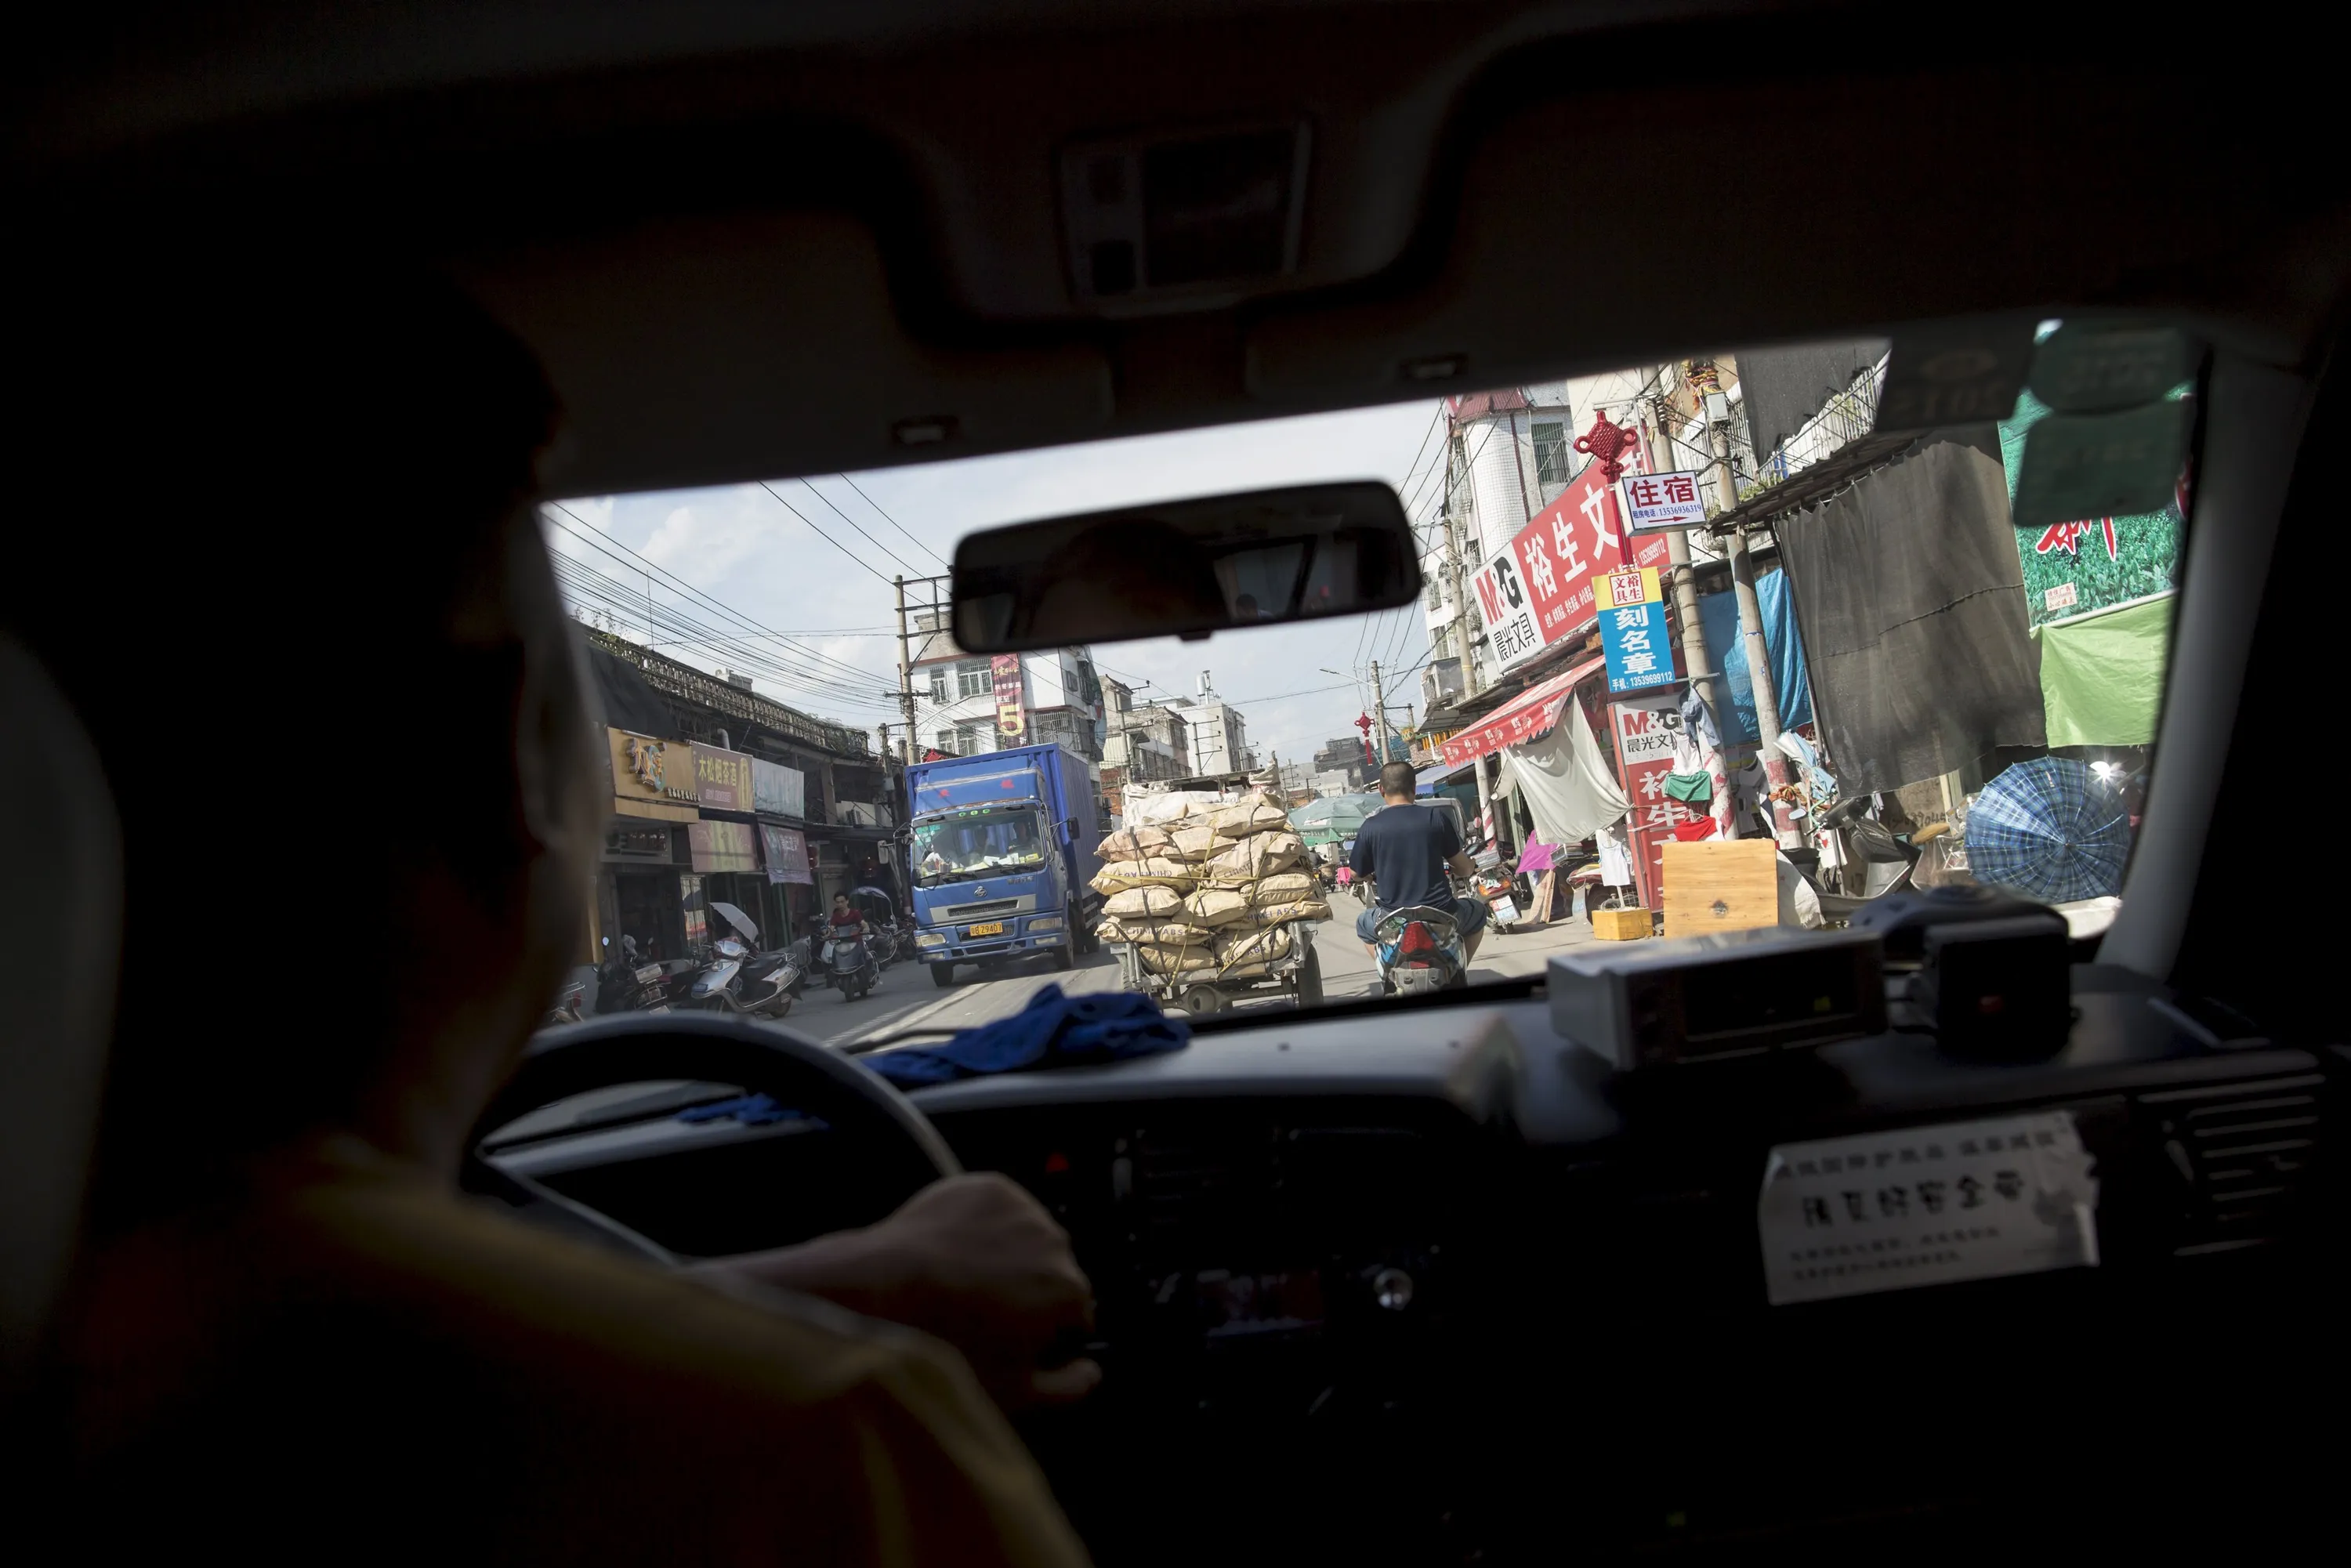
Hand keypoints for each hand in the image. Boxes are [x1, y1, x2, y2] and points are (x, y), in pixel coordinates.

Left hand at [699, 1173, 1099, 1410]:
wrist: (880, 1294)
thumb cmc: (945, 1348)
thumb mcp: (1015, 1394)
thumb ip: (1070, 1388)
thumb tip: (1091, 1373)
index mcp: (1070, 1292)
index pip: (1078, 1315)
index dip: (1048, 1332)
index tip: (1018, 1340)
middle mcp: (1055, 1242)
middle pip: (1053, 1271)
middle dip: (1028, 1290)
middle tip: (982, 1313)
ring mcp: (1021, 1208)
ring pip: (1026, 1237)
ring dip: (1007, 1254)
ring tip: (962, 1281)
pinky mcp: (987, 1186)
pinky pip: (998, 1210)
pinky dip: (982, 1226)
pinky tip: (953, 1252)